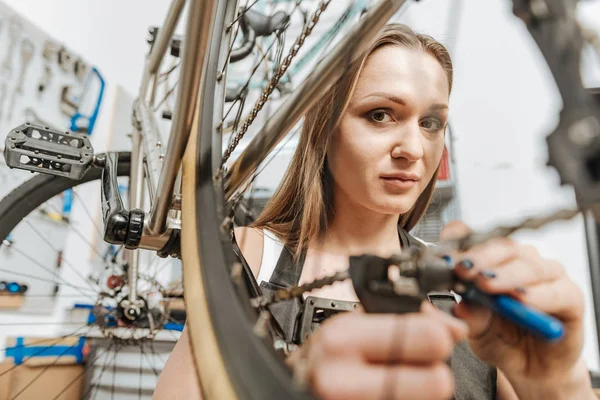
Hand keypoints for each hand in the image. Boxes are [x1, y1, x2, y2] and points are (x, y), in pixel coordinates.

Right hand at [287, 303, 466, 399]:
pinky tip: (386, 395)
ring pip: (430, 399)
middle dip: (434, 373)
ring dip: (420, 393)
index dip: (440, 339)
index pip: (428, 338)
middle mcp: (343, 377)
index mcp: (344, 337)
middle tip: (417, 368)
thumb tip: (454, 328)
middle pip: (437, 380)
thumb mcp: (354, 327)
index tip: (436, 339)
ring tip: (394, 383)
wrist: (294, 390)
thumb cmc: (326, 358)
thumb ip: (400, 321)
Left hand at [441, 221, 591, 396]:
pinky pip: (555, 291)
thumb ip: (468, 316)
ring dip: (505, 274)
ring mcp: (547, 275)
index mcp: (492, 260)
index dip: (459, 243)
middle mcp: (519, 261)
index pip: (475, 238)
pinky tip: (521, 298)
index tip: (443, 256)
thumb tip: (458, 305)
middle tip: (463, 269)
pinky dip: (537, 294)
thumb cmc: (500, 340)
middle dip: (479, 258)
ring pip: (527, 264)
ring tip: (486, 284)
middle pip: (501, 247)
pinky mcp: (571, 296)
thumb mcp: (475, 330)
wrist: (533, 369)